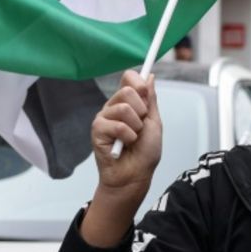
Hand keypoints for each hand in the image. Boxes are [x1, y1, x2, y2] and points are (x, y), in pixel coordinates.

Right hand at [92, 71, 161, 197]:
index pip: (128, 78)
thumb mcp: (153, 122)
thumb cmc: (145, 151)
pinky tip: (123, 145)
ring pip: (122, 108)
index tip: (145, 91)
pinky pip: (116, 125)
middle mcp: (113, 107)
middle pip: (127, 90)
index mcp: (128, 103)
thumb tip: (149, 77)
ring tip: (132, 138)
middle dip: (141, 110)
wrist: (135, 174)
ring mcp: (103, 118)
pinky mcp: (96, 130)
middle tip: (141, 125)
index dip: (137, 81)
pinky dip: (127, 137)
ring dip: (135, 126)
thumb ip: (150, 100)